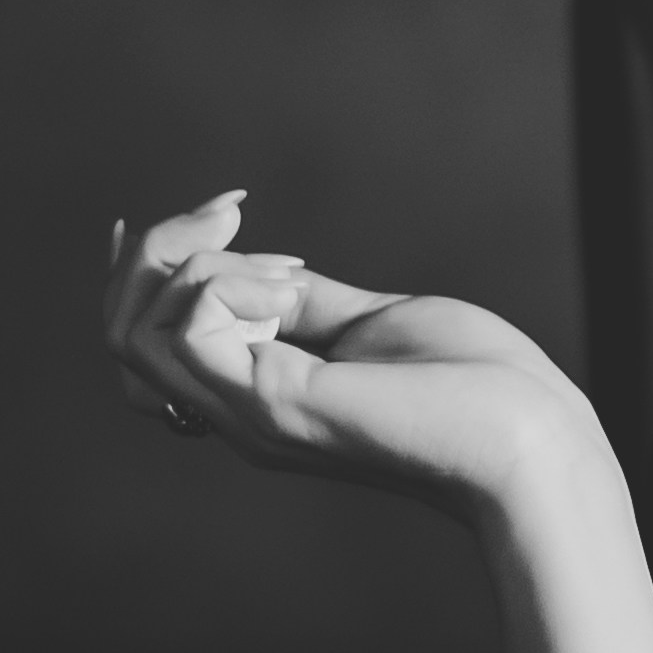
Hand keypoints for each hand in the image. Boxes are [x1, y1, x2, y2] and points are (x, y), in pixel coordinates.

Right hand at [101, 191, 606, 522]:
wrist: (530, 442)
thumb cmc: (475, 388)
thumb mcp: (370, 322)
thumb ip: (303, 301)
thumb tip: (253, 260)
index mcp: (255, 397)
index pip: (141, 345)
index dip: (146, 268)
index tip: (218, 209)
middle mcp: (235, 415)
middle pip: (122, 333)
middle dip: (157, 251)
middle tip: (232, 212)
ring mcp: (248, 415)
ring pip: (135, 331)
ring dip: (194, 264)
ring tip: (286, 265)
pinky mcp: (273, 405)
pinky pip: (188, 329)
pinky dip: (229, 282)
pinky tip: (294, 284)